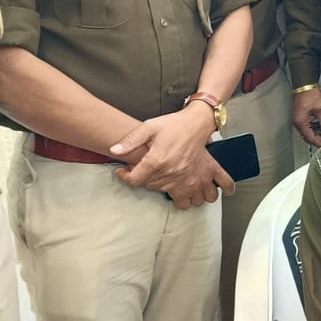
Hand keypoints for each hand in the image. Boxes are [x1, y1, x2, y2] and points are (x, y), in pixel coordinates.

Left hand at [109, 106, 234, 206]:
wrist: (197, 121)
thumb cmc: (174, 124)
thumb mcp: (149, 127)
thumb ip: (130, 140)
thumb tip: (115, 150)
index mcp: (158, 161)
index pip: (135, 181)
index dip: (126, 177)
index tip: (125, 172)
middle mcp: (173, 173)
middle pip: (154, 189)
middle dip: (147, 181)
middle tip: (148, 170)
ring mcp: (191, 178)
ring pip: (181, 200)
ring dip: (173, 194)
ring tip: (167, 183)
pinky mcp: (204, 177)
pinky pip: (205, 196)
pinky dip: (201, 198)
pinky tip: (195, 195)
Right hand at [292, 87, 320, 146]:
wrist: (305, 84)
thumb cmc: (311, 95)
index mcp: (301, 123)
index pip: (310, 138)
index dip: (320, 142)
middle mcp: (298, 123)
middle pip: (308, 136)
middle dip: (319, 139)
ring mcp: (299, 120)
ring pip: (308, 132)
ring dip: (317, 134)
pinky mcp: (301, 117)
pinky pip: (308, 126)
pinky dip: (315, 128)